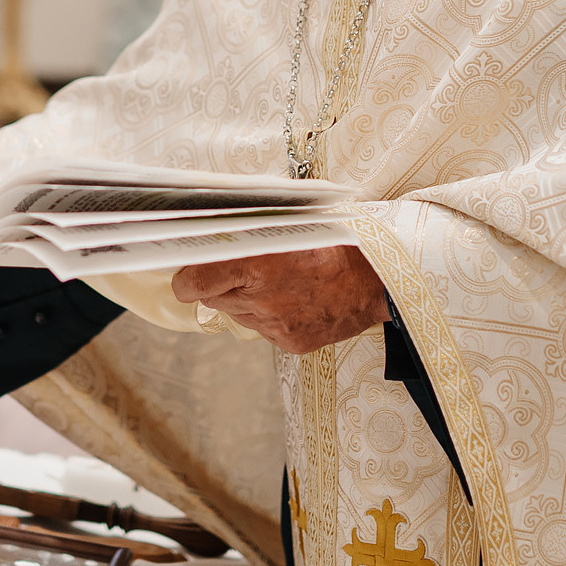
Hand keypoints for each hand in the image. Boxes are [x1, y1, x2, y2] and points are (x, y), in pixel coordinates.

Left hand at [171, 244, 388, 354]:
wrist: (378, 276)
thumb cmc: (334, 240)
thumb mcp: (287, 223)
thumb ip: (245, 231)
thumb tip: (209, 230)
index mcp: (256, 264)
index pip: (193, 283)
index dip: (186, 278)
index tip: (187, 272)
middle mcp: (262, 299)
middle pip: (213, 299)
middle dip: (222, 284)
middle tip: (245, 269)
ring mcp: (276, 326)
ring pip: (239, 315)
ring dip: (248, 300)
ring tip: (279, 281)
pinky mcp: (290, 342)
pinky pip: (263, 330)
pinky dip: (271, 316)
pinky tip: (295, 299)